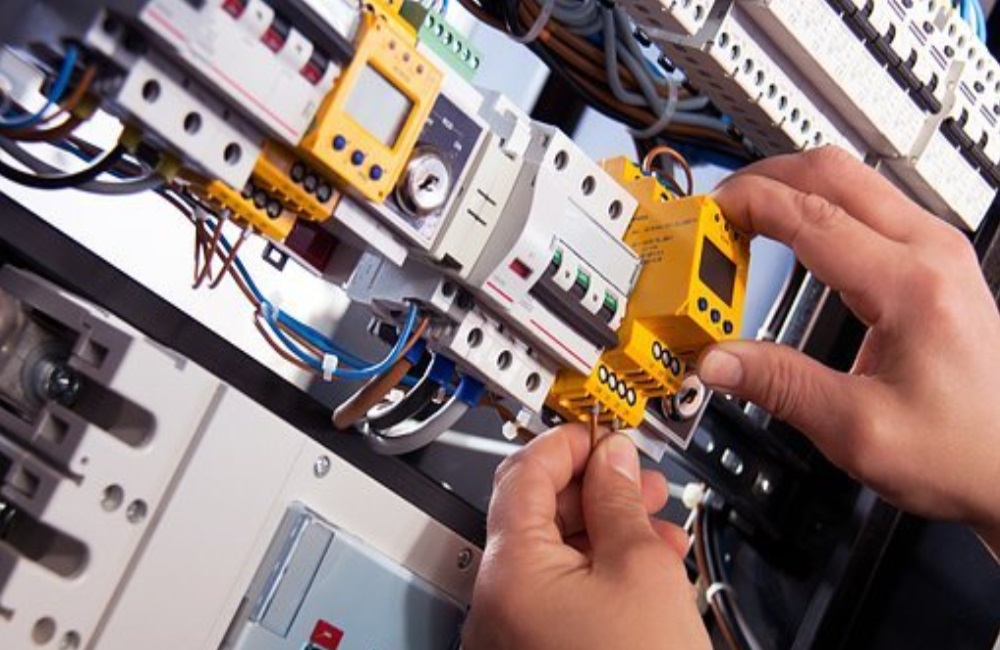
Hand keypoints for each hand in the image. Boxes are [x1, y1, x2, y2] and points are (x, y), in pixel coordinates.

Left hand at [463, 425, 709, 649]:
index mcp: (508, 572)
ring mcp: (513, 634)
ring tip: (655, 523)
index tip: (599, 432)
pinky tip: (646, 568)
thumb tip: (611, 457)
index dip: (567, 442)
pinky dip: (599, 572)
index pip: (522, 474)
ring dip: (604, 529)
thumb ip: (618, 499)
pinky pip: (560, 595)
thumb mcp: (640, 568)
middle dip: (593, 488)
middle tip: (636, 476)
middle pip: (535, 513)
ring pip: (554, 555)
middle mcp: (496, 603)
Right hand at [703, 146, 999, 556]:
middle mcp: (931, 253)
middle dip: (763, 180)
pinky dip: (815, 206)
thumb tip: (716, 358)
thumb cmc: (961, 451)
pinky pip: (866, 206)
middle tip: (716, 210)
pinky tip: (788, 233)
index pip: (810, 215)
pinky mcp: (933, 262)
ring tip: (742, 221)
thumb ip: (779, 386)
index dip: (747, 205)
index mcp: (911, 288)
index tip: (705, 214)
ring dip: (789, 188)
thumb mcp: (858, 430)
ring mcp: (936, 251)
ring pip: (851, 180)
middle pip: (833, 173)